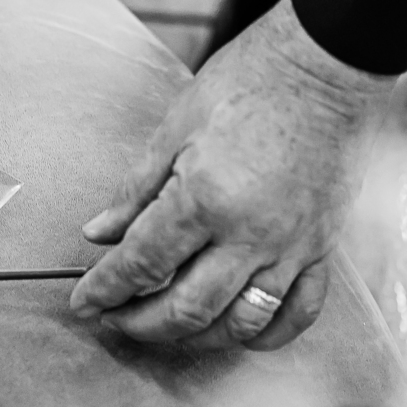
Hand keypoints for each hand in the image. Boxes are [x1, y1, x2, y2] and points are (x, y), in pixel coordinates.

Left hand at [70, 0, 394, 349]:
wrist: (322, 68)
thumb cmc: (247, 85)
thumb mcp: (173, 129)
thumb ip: (134, 191)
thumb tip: (98, 233)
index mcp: (203, 199)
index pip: (141, 264)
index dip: (104, 290)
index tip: (84, 302)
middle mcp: (249, 234)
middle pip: (186, 308)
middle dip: (139, 323)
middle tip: (114, 318)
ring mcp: (291, 247)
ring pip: (238, 323)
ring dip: (194, 337)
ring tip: (164, 326)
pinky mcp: (322, 248)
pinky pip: (298, 313)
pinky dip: (265, 334)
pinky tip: (235, 332)